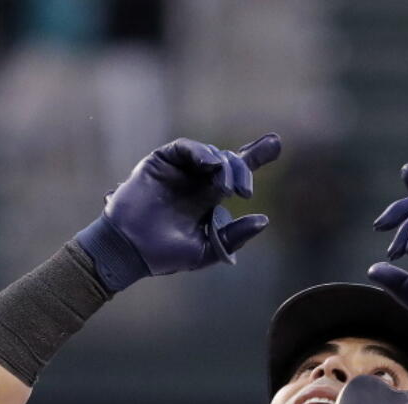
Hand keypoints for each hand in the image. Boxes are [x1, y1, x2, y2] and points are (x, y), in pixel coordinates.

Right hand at [76, 134, 281, 293]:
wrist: (130, 251)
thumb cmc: (166, 255)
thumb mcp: (207, 250)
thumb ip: (234, 237)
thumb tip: (264, 220)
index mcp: (208, 198)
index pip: (236, 175)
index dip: (255, 158)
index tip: (277, 144)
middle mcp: (197, 180)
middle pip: (228, 159)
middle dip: (247, 162)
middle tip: (246, 190)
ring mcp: (179, 170)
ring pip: (210, 154)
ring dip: (224, 166)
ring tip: (227, 187)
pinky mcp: (160, 162)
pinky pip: (184, 148)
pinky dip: (200, 152)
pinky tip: (211, 164)